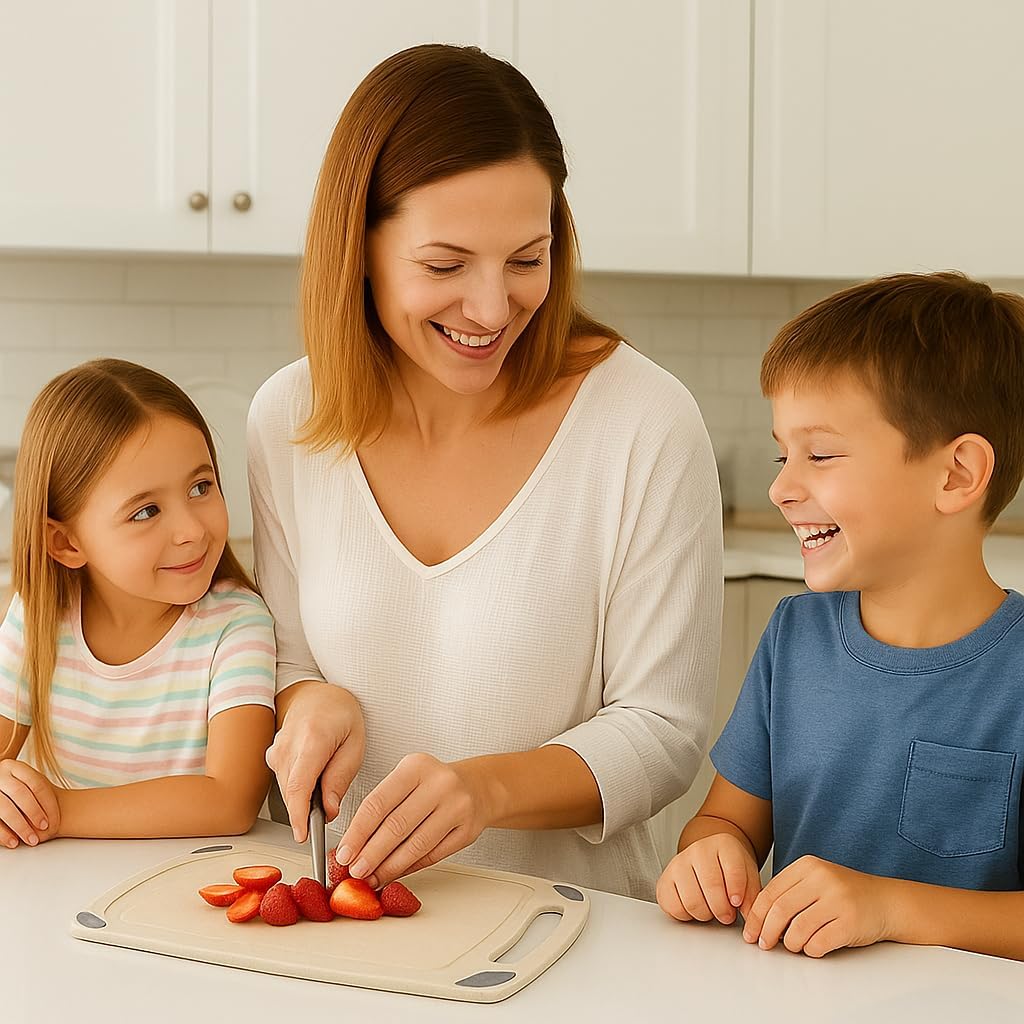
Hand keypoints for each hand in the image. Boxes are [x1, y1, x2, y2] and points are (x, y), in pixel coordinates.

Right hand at [0, 759, 60, 848]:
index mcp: (14, 766)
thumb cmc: (21, 790)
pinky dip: (3, 833)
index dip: (47, 803)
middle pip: (20, 794)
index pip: (36, 784)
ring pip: (4, 808)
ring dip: (20, 826)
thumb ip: (38, 788)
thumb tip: (66, 810)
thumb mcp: (29, 782)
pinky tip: (14, 843)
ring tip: (32, 840)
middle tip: (45, 829)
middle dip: (34, 814)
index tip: (54, 821)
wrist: (0, 789)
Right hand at [266, 683, 364, 842]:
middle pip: (292, 792)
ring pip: (287, 790)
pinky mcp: (272, 757)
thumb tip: (329, 810)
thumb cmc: (340, 716)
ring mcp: (276, 750)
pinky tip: (313, 777)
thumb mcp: (355, 744)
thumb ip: (341, 777)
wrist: (316, 696)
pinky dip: (299, 789)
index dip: (299, 815)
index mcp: (312, 738)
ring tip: (326, 780)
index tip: (302, 835)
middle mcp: (288, 744)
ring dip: (305, 798)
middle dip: (309, 810)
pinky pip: (283, 783)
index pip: (299, 785)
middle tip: (330, 806)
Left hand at [336, 753, 495, 888]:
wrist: (477, 786)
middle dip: (371, 853)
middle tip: (354, 871)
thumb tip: (353, 845)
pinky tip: (395, 874)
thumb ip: (382, 807)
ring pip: (415, 845)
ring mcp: (456, 807)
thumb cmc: (433, 785)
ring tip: (371, 878)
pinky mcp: (467, 830)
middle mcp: (439, 783)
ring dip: (389, 867)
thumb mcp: (407, 780)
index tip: (344, 852)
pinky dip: (409, 868)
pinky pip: (432, 855)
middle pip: (396, 826)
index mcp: (415, 766)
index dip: (357, 832)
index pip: (378, 802)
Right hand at [656, 832, 761, 924]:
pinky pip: (673, 907)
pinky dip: (686, 915)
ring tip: (711, 910)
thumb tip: (751, 918)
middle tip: (727, 915)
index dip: (738, 893)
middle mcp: (698, 850)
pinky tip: (695, 908)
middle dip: (723, 909)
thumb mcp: (748, 876)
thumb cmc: (729, 870)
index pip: (733, 870)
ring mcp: (678, 864)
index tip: (737, 903)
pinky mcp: (664, 880)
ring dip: (705, 914)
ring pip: (692, 901)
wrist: (708, 859)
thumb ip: (752, 895)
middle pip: (711, 886)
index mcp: (723, 845)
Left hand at [742, 855, 893, 956]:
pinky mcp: (850, 923)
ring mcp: (837, 900)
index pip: (770, 891)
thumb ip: (790, 892)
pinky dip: (810, 950)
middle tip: (764, 944)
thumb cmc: (845, 894)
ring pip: (797, 929)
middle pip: (780, 910)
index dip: (756, 915)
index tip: (750, 931)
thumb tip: (759, 918)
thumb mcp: (816, 881)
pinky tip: (812, 948)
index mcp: (808, 866)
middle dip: (766, 931)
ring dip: (790, 944)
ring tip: (792, 946)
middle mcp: (822, 879)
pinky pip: (818, 943)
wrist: (886, 901)